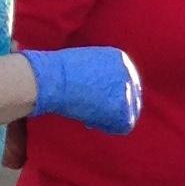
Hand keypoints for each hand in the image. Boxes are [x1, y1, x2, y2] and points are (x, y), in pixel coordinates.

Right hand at [22, 45, 141, 134]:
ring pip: (128, 113)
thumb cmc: (55, 74)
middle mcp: (128, 72)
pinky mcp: (124, 108)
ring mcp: (128, 90)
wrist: (53, 80)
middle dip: (112, 108)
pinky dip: (107, 126)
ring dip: (108, 118)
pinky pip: (123, 125)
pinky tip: (89, 119)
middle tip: (92, 113)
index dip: (111, 96)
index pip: (124, 83)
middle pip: (131, 98)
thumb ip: (98, 78)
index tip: (97, 103)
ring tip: (85, 113)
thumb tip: (100, 96)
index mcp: (119, 59)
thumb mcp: (83, 68)